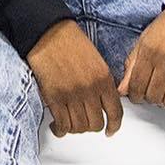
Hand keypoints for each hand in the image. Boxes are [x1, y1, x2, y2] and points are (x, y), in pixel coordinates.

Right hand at [26, 19, 122, 137]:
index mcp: (104, 78)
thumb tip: (104, 103)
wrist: (48, 33)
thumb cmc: (70, 42)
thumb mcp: (96, 60)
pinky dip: (60, 130)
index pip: (116, 112)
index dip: (114, 125)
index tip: (110, 130)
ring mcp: (73, 95)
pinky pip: (62, 125)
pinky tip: (57, 126)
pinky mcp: (55, 98)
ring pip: (79, 127)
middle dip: (90, 126)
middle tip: (83, 123)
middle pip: (96, 123)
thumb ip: (102, 82)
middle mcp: (91, 89)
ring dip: (74, 129)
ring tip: (68, 123)